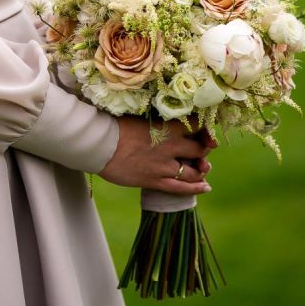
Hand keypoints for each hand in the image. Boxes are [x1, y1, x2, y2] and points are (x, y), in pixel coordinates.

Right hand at [98, 116, 216, 194]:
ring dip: (201, 170)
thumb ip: (156, 120)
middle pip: (200, 149)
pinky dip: (196, 188)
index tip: (204, 128)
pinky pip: (182, 188)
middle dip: (204, 149)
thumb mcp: (139, 117)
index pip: (197, 125)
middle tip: (202, 148)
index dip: (204, 127)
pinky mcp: (155, 181)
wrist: (99, 144)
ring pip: (195, 171)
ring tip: (203, 168)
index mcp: (167, 127)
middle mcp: (170, 146)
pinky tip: (205, 187)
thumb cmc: (114, 126)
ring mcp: (164, 166)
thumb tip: (164, 117)